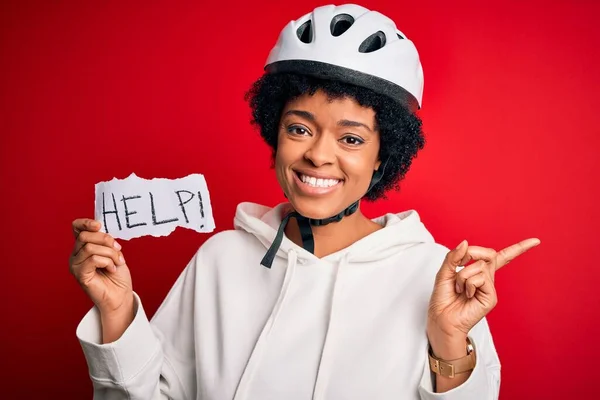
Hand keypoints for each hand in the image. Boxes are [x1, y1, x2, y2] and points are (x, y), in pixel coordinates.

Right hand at [69, 218, 132, 316]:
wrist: (121, 294)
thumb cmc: (117, 274)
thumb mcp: (113, 251)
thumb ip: (105, 240)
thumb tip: (101, 228)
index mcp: (83, 246)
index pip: (76, 228)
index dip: (85, 223)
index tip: (99, 225)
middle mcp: (76, 255)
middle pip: (85, 236)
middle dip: (106, 240)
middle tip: (118, 250)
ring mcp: (76, 265)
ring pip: (90, 247)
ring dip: (110, 253)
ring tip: (117, 262)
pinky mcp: (80, 275)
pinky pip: (93, 259)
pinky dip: (107, 262)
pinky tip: (112, 269)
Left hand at [426, 238, 540, 355]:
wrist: (442, 318)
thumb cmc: (443, 298)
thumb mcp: (445, 271)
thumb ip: (454, 257)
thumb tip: (466, 242)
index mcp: (478, 271)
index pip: (499, 257)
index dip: (518, 248)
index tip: (536, 241)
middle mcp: (486, 278)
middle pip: (489, 254)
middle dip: (471, 254)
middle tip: (459, 265)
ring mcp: (490, 288)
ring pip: (480, 266)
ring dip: (462, 275)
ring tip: (459, 289)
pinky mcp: (491, 297)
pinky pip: (480, 278)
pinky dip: (468, 283)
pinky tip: (466, 294)